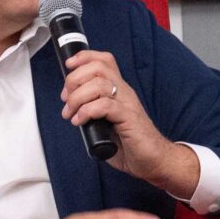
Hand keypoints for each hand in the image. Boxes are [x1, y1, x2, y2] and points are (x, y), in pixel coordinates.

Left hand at [60, 50, 175, 181]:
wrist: (154, 160)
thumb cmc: (131, 145)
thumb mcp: (107, 122)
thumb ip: (93, 111)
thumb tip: (70, 108)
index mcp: (119, 91)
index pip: (104, 61)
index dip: (84, 58)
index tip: (69, 66)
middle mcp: (124, 93)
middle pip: (98, 68)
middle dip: (74, 79)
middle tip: (66, 99)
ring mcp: (127, 104)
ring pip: (99, 85)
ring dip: (77, 98)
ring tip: (70, 114)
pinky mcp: (128, 118)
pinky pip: (104, 105)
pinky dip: (86, 111)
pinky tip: (80, 121)